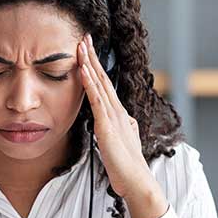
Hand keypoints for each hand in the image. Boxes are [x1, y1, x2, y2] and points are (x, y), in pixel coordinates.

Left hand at [78, 34, 167, 217]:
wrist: (136, 180)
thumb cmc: (127, 166)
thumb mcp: (123, 141)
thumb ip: (120, 128)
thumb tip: (123, 121)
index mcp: (119, 113)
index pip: (106, 84)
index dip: (96, 66)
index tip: (88, 50)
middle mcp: (118, 110)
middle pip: (103, 77)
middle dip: (93, 56)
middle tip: (84, 36)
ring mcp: (113, 116)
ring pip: (100, 84)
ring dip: (90, 63)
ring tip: (81, 45)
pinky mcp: (107, 126)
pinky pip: (96, 100)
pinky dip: (89, 84)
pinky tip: (83, 70)